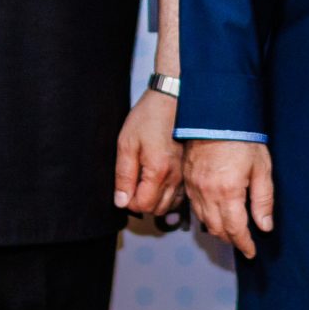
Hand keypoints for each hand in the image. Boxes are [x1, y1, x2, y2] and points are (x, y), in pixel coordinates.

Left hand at [115, 89, 183, 214]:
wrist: (172, 100)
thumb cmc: (148, 117)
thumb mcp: (127, 143)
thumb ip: (123, 175)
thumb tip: (121, 201)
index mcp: (158, 172)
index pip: (142, 205)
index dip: (129, 202)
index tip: (124, 188)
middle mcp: (175, 177)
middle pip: (156, 209)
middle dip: (141, 203)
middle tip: (132, 185)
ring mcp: (183, 175)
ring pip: (169, 206)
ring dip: (154, 201)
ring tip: (144, 183)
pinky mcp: (187, 171)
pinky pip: (179, 196)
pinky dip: (167, 196)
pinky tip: (158, 183)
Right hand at [189, 139, 273, 259]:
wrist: (216, 115)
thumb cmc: (242, 138)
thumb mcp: (262, 168)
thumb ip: (263, 200)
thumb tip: (264, 226)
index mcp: (228, 191)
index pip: (236, 229)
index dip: (244, 244)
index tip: (250, 251)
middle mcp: (208, 193)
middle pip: (218, 229)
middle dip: (231, 240)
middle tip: (243, 243)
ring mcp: (194, 186)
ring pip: (204, 220)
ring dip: (217, 230)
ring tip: (231, 233)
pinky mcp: (187, 179)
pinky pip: (194, 207)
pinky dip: (205, 216)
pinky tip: (214, 215)